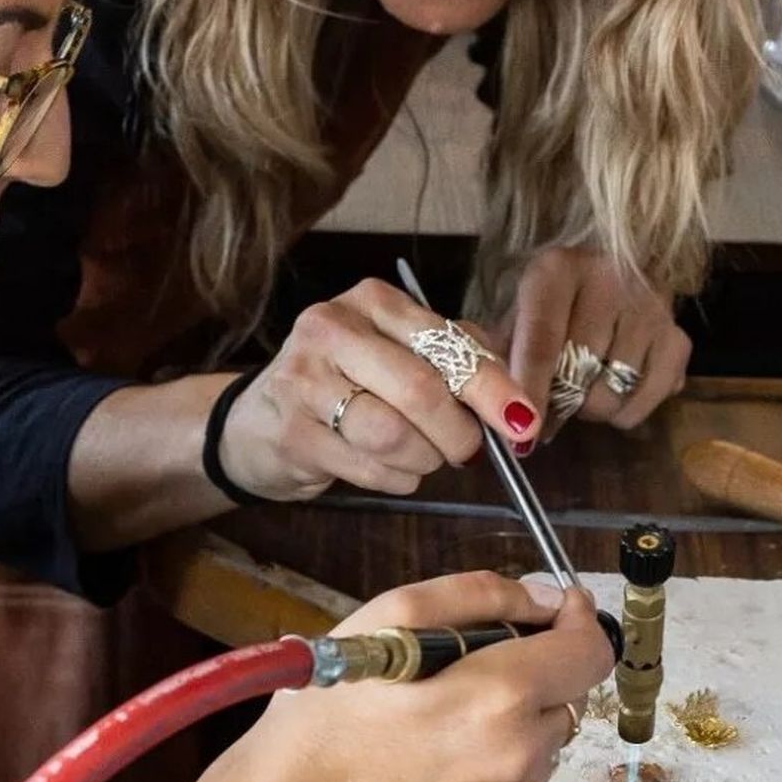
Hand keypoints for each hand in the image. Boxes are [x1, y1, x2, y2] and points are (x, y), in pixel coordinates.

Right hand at [164, 571, 612, 781]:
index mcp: (499, 700)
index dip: (577, 617)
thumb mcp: (388, 618)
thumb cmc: (323, 717)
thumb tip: (546, 599)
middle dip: (537, 659)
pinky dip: (501, 746)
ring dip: (520, 705)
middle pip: (569, 687)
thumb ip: (479, 596)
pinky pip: (524, 770)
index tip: (552, 604)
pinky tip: (441, 743)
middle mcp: (521, 758)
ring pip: (547, 729)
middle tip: (473, 651)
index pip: (590, 650)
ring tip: (446, 702)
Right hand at [219, 279, 540, 501]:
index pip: (446, 344)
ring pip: (394, 435)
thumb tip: (517, 396)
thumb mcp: (401, 352)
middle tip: (468, 452)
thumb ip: (458, 358)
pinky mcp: (290, 433)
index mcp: (373, 301)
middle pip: (421, 391)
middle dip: (459, 433)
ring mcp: (304, 380)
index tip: (522, 421)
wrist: (259, 422)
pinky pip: (368, 469)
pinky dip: (396, 479)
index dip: (491, 387)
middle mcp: (332, 328)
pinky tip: (391, 469)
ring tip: (423, 458)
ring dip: (425, 460)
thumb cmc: (348, 382)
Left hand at [504, 248, 690, 436]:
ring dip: (592, 406)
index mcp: (557, 269)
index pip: (542, 340)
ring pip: (612, 392)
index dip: (530, 389)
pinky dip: (626, 410)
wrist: (612, 270)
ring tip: (586, 385)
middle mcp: (610, 279)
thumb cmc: (554, 302)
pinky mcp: (678, 337)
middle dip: (559, 400)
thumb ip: (503, 359)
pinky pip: (646, 402)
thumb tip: (503, 416)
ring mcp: (651, 308)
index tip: (521, 430)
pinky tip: (616, 386)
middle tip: (552, 398)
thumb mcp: (519, 315)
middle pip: (579, 372)